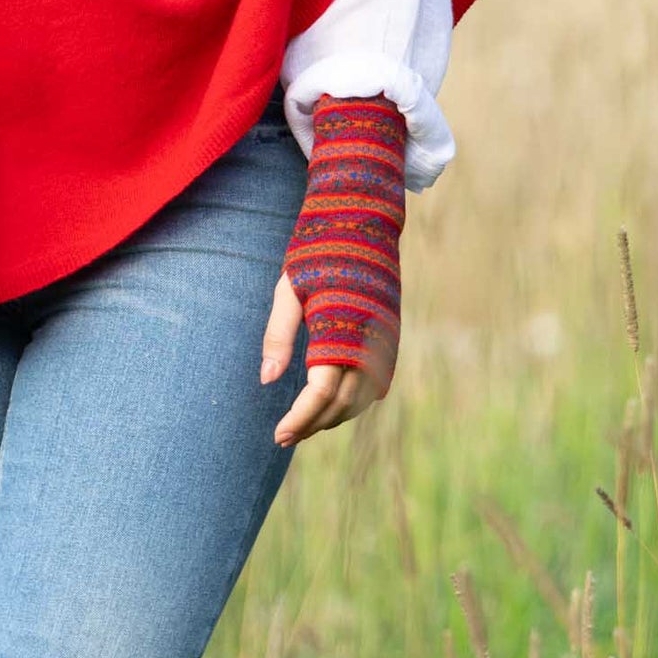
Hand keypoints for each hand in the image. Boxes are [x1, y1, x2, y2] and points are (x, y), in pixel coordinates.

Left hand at [259, 268, 385, 446]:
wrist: (362, 221)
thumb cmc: (318, 251)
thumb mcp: (288, 289)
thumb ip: (278, 335)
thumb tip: (267, 380)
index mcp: (340, 331)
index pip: (321, 393)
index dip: (300, 419)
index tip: (278, 435)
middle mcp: (368, 343)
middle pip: (341, 404)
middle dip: (312, 424)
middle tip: (284, 436)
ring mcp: (384, 344)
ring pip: (360, 400)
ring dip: (333, 416)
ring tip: (303, 423)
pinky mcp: (390, 339)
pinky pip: (374, 385)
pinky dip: (352, 400)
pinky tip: (331, 402)